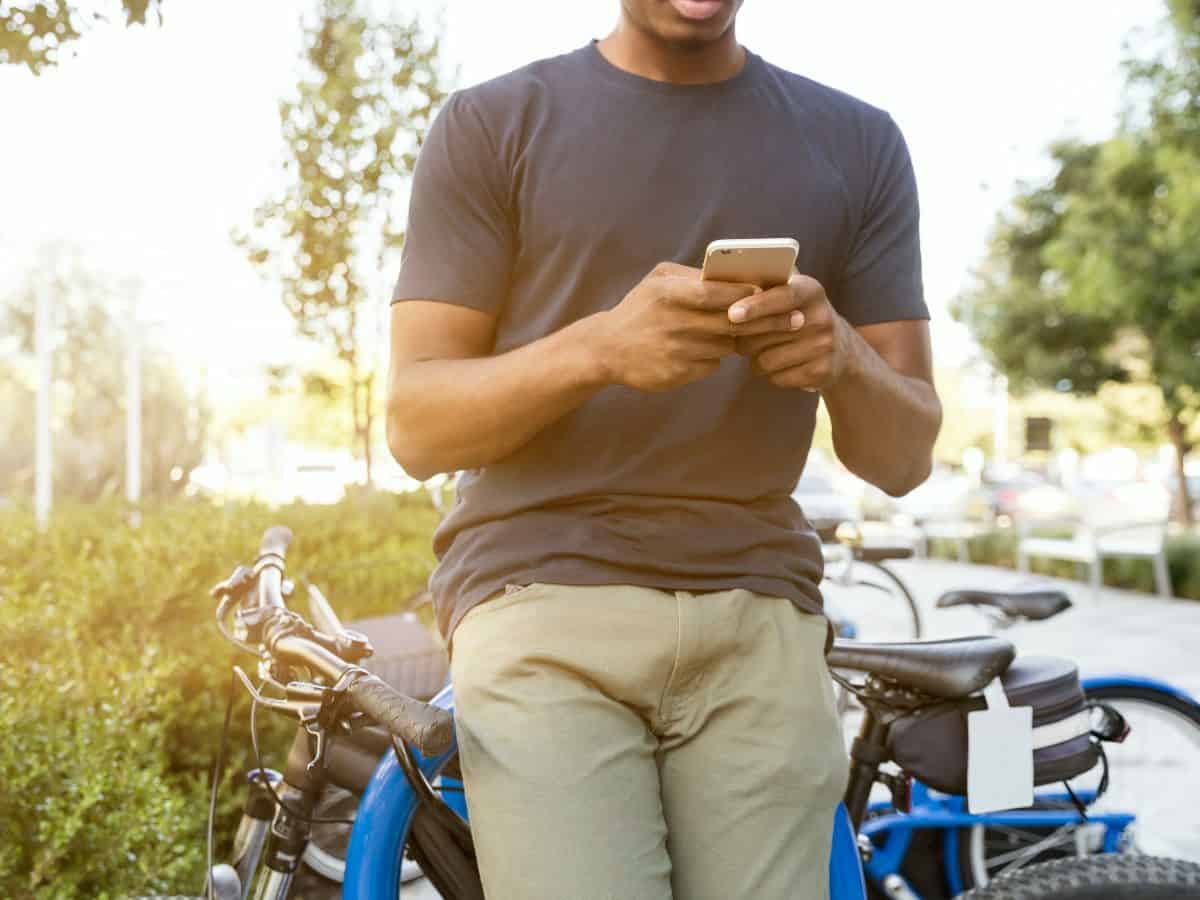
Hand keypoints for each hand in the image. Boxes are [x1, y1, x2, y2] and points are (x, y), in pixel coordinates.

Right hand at [585, 262, 760, 391]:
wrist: (606, 348)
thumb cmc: (639, 309)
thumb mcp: (657, 281)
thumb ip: (691, 276)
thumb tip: (734, 275)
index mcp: (667, 294)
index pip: (713, 292)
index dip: (742, 293)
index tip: (766, 292)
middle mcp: (672, 323)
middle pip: (729, 322)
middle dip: (763, 321)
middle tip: (789, 319)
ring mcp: (675, 351)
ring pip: (725, 346)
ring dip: (731, 340)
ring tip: (725, 332)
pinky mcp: (676, 374)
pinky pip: (711, 365)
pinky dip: (712, 358)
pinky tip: (698, 351)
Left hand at [728, 274, 853, 390]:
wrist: (842, 349)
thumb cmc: (800, 315)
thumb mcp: (793, 291)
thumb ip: (767, 282)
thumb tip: (726, 276)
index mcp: (811, 290)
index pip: (781, 296)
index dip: (755, 306)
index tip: (732, 314)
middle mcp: (821, 317)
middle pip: (763, 334)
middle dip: (743, 337)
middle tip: (740, 334)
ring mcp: (823, 346)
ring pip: (765, 360)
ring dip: (755, 359)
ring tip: (764, 350)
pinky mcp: (821, 372)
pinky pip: (776, 378)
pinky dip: (770, 374)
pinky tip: (781, 364)